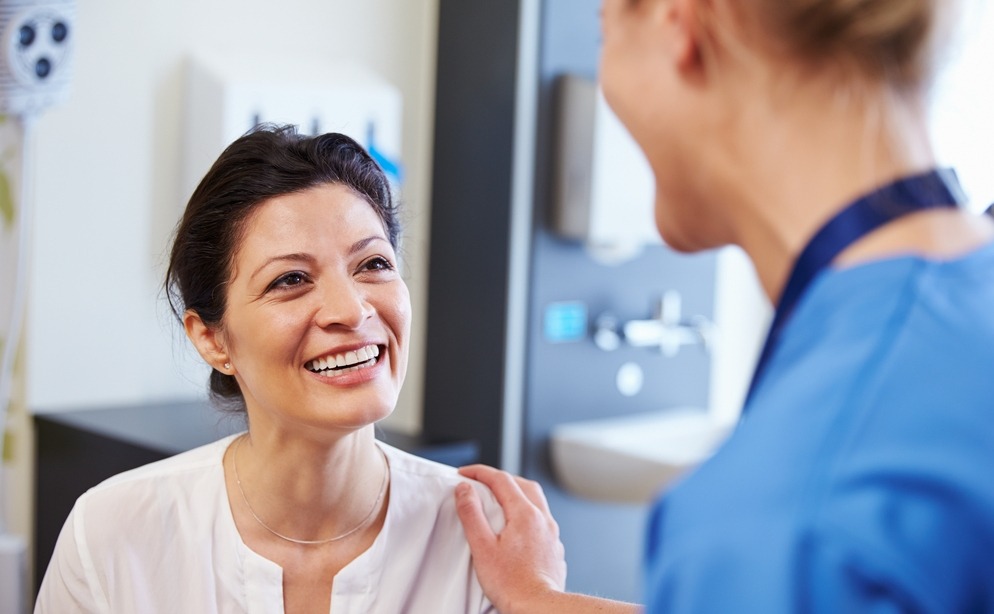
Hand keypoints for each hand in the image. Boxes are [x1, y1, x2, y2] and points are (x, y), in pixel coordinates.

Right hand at [455, 464, 566, 612]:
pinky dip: (527, 512)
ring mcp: (551, 533)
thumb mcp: (482, 547)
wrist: (539, 607)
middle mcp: (542, 519)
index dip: (480, 472)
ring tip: (499, 499)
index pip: (501, 480)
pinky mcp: (554, 548)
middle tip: (481, 481)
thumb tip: (465, 489)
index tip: (464, 473)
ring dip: (517, 492)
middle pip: (523, 484)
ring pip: (536, 500)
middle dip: (501, 478)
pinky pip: (542, 519)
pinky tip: (517, 526)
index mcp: (525, 514)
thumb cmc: (511, 584)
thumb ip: (472, 514)